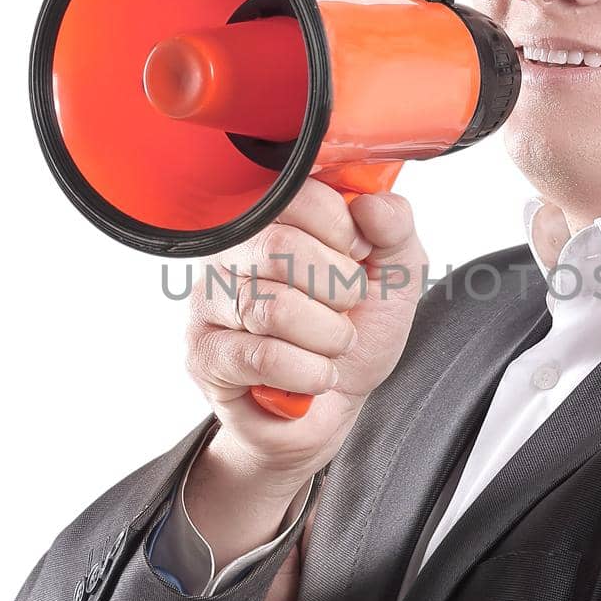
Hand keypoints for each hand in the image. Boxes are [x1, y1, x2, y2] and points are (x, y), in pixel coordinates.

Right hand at [184, 178, 427, 495]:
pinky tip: (315, 375)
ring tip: (332, 347)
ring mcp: (209, 302)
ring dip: (328, 337)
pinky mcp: (205, 355)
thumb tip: (370, 204)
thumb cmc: (355, 332)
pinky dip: (309, 372)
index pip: (297, 193)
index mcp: (274, 220)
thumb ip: (395, 227)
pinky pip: (262, 356)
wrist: (335, 407)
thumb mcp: (395, 274)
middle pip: (280, 247)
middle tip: (344, 310)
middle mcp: (230, 252)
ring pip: (273, 307)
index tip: (355, 257)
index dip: (343, 230)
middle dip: (338, 290)